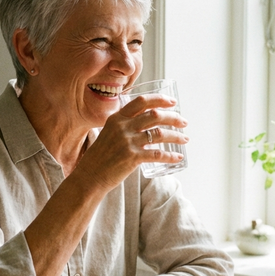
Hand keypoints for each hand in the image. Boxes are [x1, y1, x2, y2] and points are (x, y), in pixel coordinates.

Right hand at [74, 94, 188, 190]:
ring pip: (159, 134)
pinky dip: (170, 156)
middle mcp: (123, 127)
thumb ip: (123, 126)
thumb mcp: (108, 133)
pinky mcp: (132, 158)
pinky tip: (178, 157)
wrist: (89, 176)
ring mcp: (128, 142)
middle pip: (155, 115)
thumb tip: (142, 122)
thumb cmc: (99, 156)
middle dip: (173, 117)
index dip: (159, 99)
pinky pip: (157, 154)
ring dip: (176, 136)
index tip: (172, 102)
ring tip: (185, 139)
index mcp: (117, 118)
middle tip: (183, 122)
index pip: (141, 101)